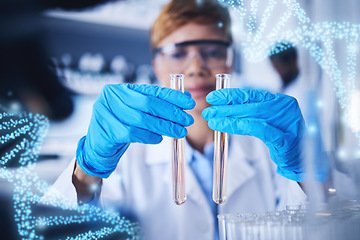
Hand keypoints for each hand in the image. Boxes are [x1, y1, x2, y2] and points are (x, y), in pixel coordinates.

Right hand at [76, 84, 195, 177]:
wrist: (99, 146)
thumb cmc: (121, 126)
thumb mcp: (139, 112)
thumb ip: (159, 104)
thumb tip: (186, 97)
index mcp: (123, 89)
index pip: (152, 90)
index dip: (172, 97)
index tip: (188, 103)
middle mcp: (112, 96)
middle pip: (148, 103)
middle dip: (171, 112)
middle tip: (187, 120)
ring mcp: (106, 112)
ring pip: (142, 119)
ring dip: (164, 126)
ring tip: (178, 132)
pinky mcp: (106, 129)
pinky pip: (133, 133)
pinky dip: (148, 136)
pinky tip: (159, 139)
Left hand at [202, 88, 304, 181]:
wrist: (301, 160)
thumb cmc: (282, 138)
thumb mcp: (267, 121)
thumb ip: (251, 112)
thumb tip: (225, 106)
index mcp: (280, 101)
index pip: (251, 94)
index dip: (231, 95)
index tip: (213, 97)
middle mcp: (284, 108)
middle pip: (250, 104)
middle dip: (226, 106)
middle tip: (208, 109)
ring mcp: (286, 123)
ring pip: (253, 115)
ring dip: (229, 117)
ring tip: (212, 119)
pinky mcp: (285, 139)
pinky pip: (260, 130)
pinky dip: (241, 126)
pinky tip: (224, 126)